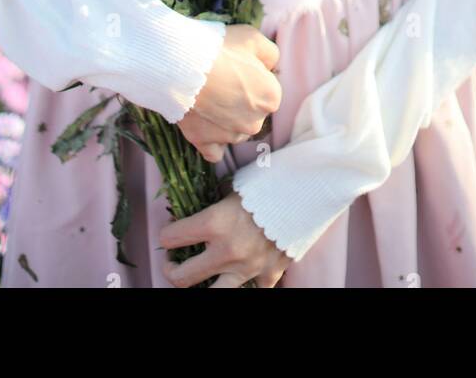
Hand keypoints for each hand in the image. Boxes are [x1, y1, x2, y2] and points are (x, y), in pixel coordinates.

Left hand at [159, 188, 289, 287]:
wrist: (308, 191)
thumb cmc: (270, 180)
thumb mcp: (235, 186)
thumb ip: (216, 203)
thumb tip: (198, 210)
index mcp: (214, 222)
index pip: (171, 237)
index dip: (166, 235)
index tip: (169, 233)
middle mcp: (226, 250)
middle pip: (182, 278)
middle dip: (171, 271)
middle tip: (171, 264)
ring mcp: (247, 267)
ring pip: (213, 294)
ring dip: (201, 286)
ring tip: (197, 278)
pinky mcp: (268, 275)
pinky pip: (251, 290)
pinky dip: (245, 283)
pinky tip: (240, 273)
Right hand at [176, 23, 280, 164]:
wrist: (182, 66)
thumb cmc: (220, 49)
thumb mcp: (254, 37)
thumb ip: (270, 53)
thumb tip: (270, 65)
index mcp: (271, 97)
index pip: (267, 88)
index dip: (252, 75)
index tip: (236, 66)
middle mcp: (255, 122)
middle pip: (252, 111)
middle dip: (240, 99)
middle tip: (221, 78)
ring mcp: (229, 135)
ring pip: (235, 130)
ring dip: (226, 118)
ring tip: (208, 95)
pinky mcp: (204, 142)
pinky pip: (214, 151)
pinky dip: (212, 141)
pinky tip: (206, 125)